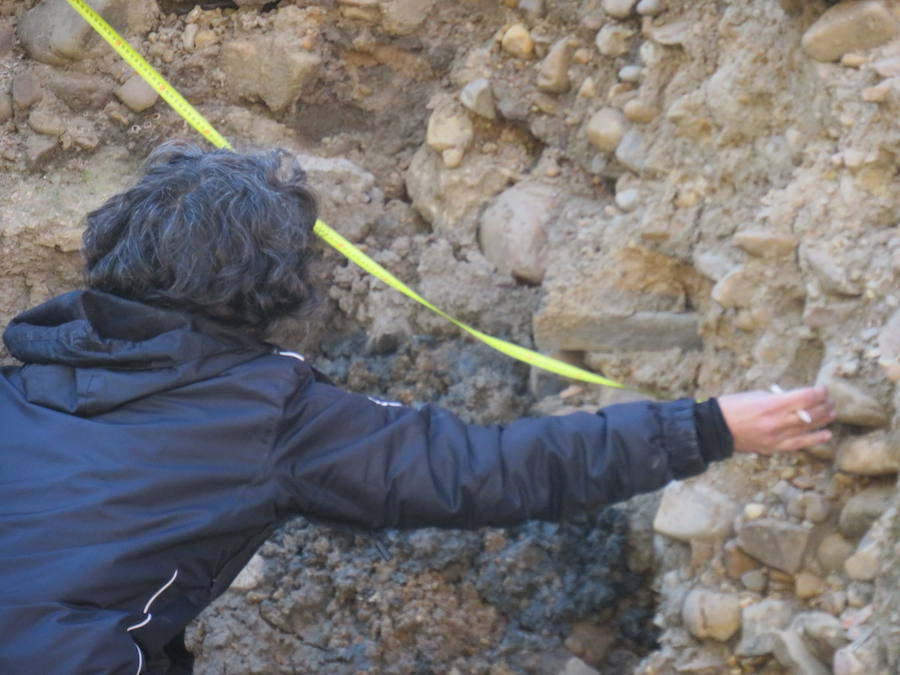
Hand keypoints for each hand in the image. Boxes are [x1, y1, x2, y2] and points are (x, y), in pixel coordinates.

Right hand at [717, 386, 835, 454]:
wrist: (714, 429)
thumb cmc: (731, 407)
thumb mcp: (755, 395)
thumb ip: (777, 399)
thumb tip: (795, 401)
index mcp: (772, 404)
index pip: (807, 397)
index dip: (819, 392)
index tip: (822, 389)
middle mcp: (778, 422)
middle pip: (812, 413)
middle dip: (824, 405)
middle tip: (830, 400)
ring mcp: (777, 437)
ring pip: (809, 428)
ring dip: (824, 419)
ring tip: (832, 413)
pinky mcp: (773, 448)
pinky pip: (799, 444)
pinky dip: (815, 439)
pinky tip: (826, 434)